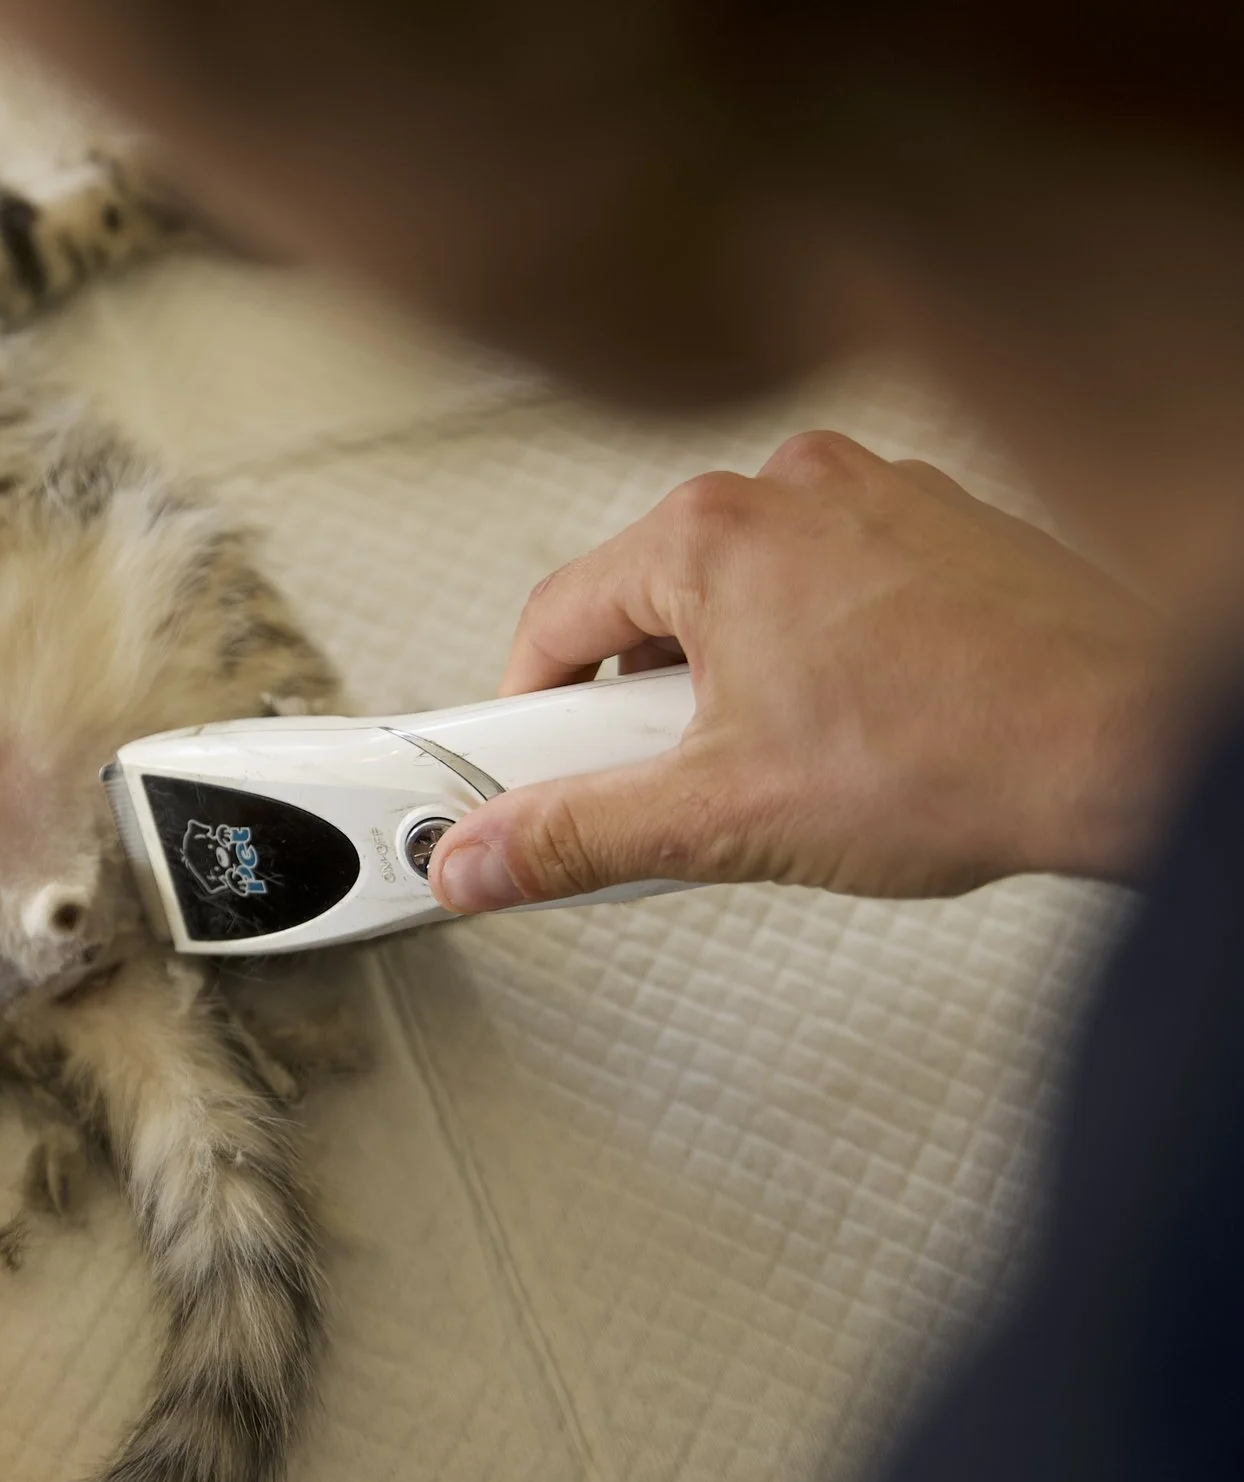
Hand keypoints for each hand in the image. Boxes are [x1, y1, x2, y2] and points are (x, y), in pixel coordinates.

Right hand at [427, 430, 1177, 911]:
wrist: (1137, 744)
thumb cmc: (969, 754)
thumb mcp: (722, 820)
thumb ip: (575, 837)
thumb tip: (480, 857)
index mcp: (714, 531)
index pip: (553, 616)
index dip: (527, 711)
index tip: (530, 766)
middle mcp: (791, 487)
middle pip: (648, 601)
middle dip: (642, 704)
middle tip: (674, 784)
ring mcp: (874, 496)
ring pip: (741, 593)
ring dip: (729, 678)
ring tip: (781, 762)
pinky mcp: (941, 524)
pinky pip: (825, 583)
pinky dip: (812, 651)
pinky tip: (853, 729)